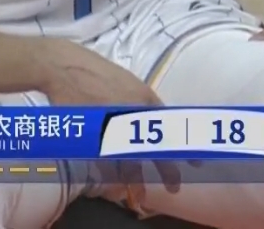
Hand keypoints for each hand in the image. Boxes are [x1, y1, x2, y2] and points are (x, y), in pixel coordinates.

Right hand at [36, 40, 184, 198]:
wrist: (66, 67)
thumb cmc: (98, 72)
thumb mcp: (130, 82)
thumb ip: (145, 102)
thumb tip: (159, 120)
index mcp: (145, 99)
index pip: (171, 127)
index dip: (183, 146)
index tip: (196, 162)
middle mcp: (132, 113)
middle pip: (153, 146)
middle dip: (166, 168)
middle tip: (175, 186)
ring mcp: (112, 125)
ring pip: (129, 159)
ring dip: (136, 179)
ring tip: (142, 195)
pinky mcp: (92, 133)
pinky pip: (104, 159)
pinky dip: (110, 173)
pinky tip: (115, 184)